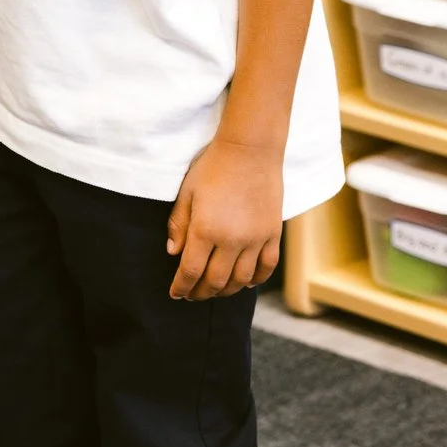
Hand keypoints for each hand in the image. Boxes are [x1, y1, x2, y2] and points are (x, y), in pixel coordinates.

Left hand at [166, 135, 282, 299]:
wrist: (250, 150)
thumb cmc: (213, 167)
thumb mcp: (187, 193)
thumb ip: (179, 225)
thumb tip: (173, 253)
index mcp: (206, 230)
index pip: (191, 271)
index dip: (182, 286)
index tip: (176, 293)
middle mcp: (232, 240)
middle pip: (216, 280)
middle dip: (201, 292)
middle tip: (192, 295)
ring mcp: (256, 239)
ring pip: (242, 279)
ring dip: (226, 290)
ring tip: (215, 290)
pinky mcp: (273, 234)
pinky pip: (266, 266)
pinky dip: (256, 279)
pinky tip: (246, 282)